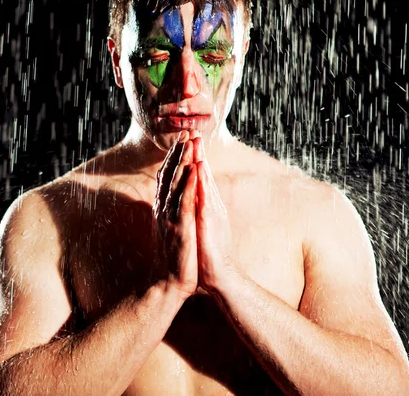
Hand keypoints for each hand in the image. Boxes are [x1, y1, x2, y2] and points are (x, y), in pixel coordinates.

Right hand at [153, 131, 197, 298]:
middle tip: (186, 133)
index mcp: (163, 209)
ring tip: (189, 143)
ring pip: (176, 183)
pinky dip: (188, 184)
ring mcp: (170, 217)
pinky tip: (193, 170)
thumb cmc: (174, 258)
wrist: (169, 283)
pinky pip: (184, 201)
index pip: (167, 178)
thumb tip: (169, 200)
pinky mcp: (180, 227)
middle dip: (178, 153)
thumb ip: (169, 212)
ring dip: (182, 162)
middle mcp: (164, 210)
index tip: (181, 142)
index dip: (173, 158)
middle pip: (170, 175)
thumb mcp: (170, 230)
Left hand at [191, 134, 239, 293]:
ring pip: (205, 181)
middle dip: (197, 152)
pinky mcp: (210, 221)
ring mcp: (211, 212)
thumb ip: (199, 211)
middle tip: (193, 132)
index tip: (189, 141)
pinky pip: (204, 197)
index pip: (199, 177)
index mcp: (207, 205)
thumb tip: (194, 199)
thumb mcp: (201, 226)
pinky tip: (197, 169)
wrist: (219, 275)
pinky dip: (201, 182)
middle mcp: (211, 205)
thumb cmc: (208, 252)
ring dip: (200, 161)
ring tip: (195, 142)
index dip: (194, 158)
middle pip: (203, 174)